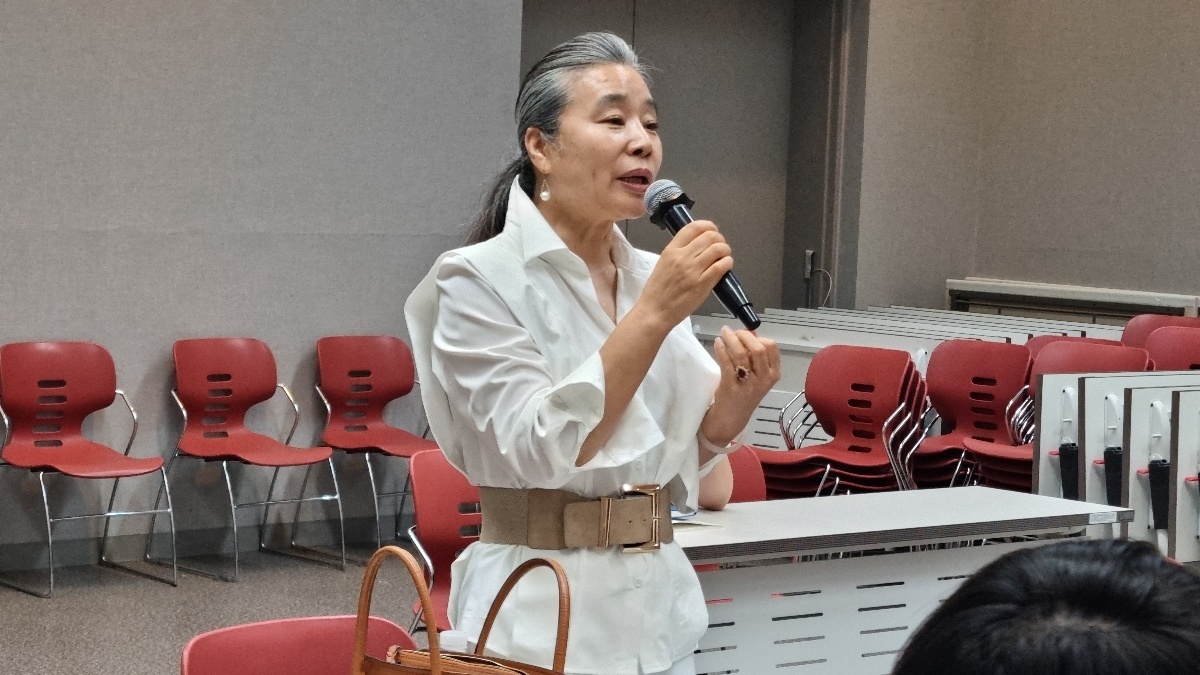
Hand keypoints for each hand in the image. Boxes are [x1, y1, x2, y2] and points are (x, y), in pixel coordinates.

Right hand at [636, 220, 732, 329]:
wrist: (655, 311)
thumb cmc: (657, 291)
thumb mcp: (663, 263)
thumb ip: (679, 252)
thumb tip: (698, 244)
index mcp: (671, 250)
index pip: (694, 227)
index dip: (708, 226)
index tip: (712, 231)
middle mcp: (683, 256)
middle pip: (710, 236)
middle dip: (720, 239)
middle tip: (720, 246)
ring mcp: (693, 270)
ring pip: (719, 249)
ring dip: (725, 250)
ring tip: (724, 256)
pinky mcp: (703, 284)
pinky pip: (722, 266)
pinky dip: (727, 262)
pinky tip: (725, 266)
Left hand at [701, 326, 780, 444]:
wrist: (732, 418)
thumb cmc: (744, 394)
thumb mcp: (757, 375)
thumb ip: (755, 354)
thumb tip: (750, 331)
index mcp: (773, 374)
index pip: (771, 347)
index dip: (757, 336)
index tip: (746, 333)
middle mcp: (764, 379)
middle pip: (758, 349)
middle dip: (744, 336)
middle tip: (732, 332)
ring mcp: (748, 384)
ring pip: (741, 354)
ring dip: (731, 339)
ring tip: (723, 334)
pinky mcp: (731, 387)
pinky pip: (726, 363)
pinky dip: (721, 349)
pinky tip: (717, 343)